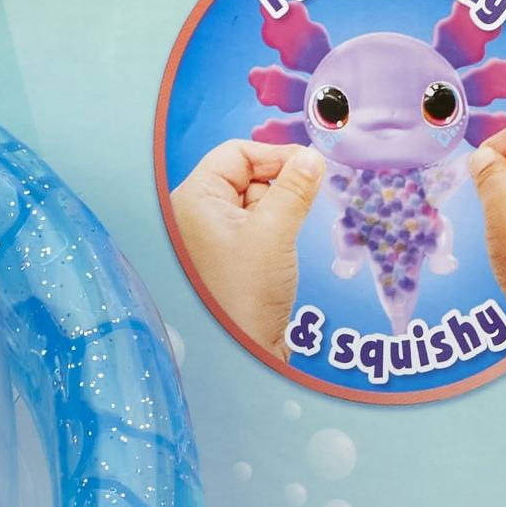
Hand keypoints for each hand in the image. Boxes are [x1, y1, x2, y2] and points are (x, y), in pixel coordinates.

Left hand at [168, 138, 324, 351]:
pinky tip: (279, 251)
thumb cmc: (245, 297)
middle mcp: (194, 215)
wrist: (242, 353)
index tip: (309, 168)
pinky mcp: (228, 256)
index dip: (275, 156)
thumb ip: (295, 188)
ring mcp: (210, 237)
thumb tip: (312, 157)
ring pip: (255, 200)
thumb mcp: (275, 232)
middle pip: (247, 174)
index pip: (236, 153)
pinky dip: (275, 229)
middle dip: (278, 186)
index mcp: (193, 201)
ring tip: (280, 242)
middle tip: (297, 208)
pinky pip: (255, 225)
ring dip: (279, 210)